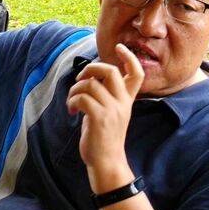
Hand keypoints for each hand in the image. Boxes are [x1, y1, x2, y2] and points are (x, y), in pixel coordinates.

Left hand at [66, 43, 144, 190]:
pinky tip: (72, 111)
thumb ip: (104, 96)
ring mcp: (112, 110)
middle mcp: (122, 103)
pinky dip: (72, 101)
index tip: (120, 47)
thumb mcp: (108, 113)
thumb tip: (87, 79)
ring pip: (90, 84)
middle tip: (81, 78)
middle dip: (91, 68)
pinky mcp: (100, 118)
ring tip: (72, 102)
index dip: (129, 58)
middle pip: (110, 71)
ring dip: (75, 90)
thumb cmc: (103, 138)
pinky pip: (81, 97)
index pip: (136, 74)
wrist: (106, 162)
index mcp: (126, 101)